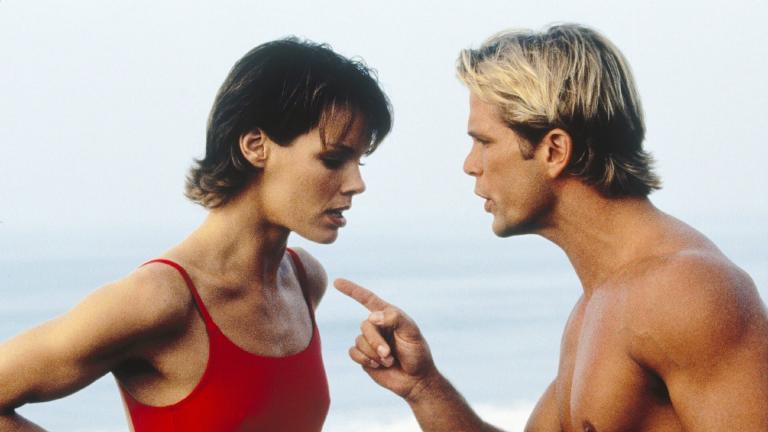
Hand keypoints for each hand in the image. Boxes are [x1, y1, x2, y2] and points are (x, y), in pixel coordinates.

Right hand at [335, 278, 438, 400]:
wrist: (415, 379)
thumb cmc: (416, 352)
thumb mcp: (411, 332)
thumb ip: (395, 318)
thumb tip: (372, 317)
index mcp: (388, 315)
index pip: (367, 298)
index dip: (352, 290)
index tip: (337, 282)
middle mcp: (376, 326)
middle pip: (365, 326)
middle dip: (376, 342)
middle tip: (389, 354)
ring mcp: (369, 342)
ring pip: (359, 341)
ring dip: (374, 353)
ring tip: (389, 361)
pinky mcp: (363, 356)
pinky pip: (353, 353)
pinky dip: (364, 359)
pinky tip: (376, 364)